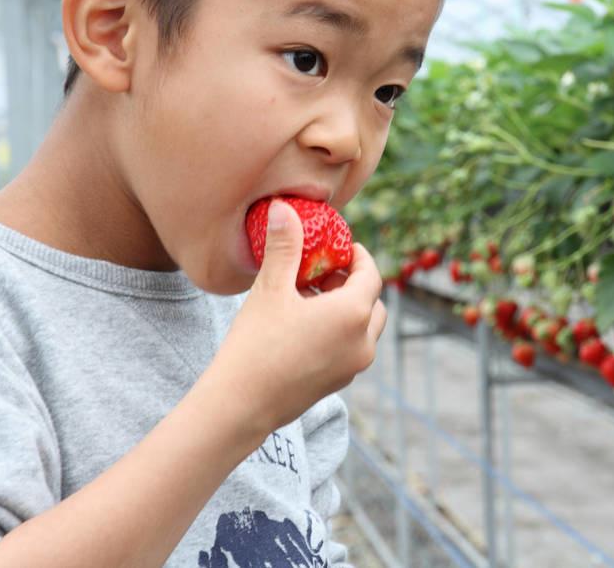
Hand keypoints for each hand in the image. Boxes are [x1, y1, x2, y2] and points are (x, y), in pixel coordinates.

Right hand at [204, 199, 385, 437]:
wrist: (241, 404)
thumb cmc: (256, 343)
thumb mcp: (271, 289)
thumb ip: (285, 246)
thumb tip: (284, 208)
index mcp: (353, 313)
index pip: (370, 275)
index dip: (358, 256)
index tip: (341, 246)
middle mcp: (363, 342)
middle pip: (372, 302)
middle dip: (353, 283)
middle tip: (325, 270)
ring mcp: (354, 366)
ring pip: (364, 328)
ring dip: (347, 308)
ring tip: (311, 296)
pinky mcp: (339, 382)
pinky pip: (352, 348)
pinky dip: (340, 331)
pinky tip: (304, 325)